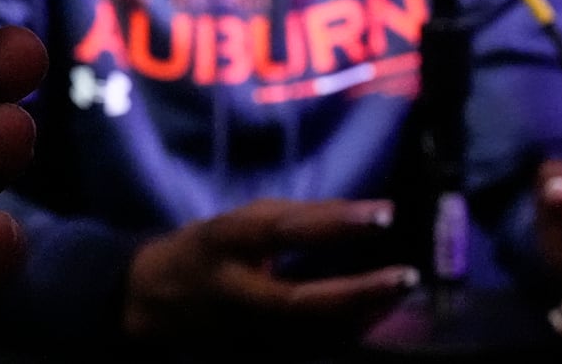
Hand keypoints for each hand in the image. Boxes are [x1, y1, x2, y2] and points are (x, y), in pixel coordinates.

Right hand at [122, 198, 417, 355]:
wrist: (154, 303)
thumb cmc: (207, 250)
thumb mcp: (238, 222)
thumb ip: (297, 217)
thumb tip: (361, 212)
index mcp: (226, 243)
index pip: (283, 230)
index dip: (334, 223)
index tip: (384, 213)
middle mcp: (237, 292)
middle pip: (303, 301)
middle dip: (360, 292)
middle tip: (407, 275)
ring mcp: (247, 332)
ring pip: (316, 334)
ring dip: (366, 314)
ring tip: (401, 288)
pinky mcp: (260, 356)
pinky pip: (316, 349)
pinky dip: (351, 331)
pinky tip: (378, 313)